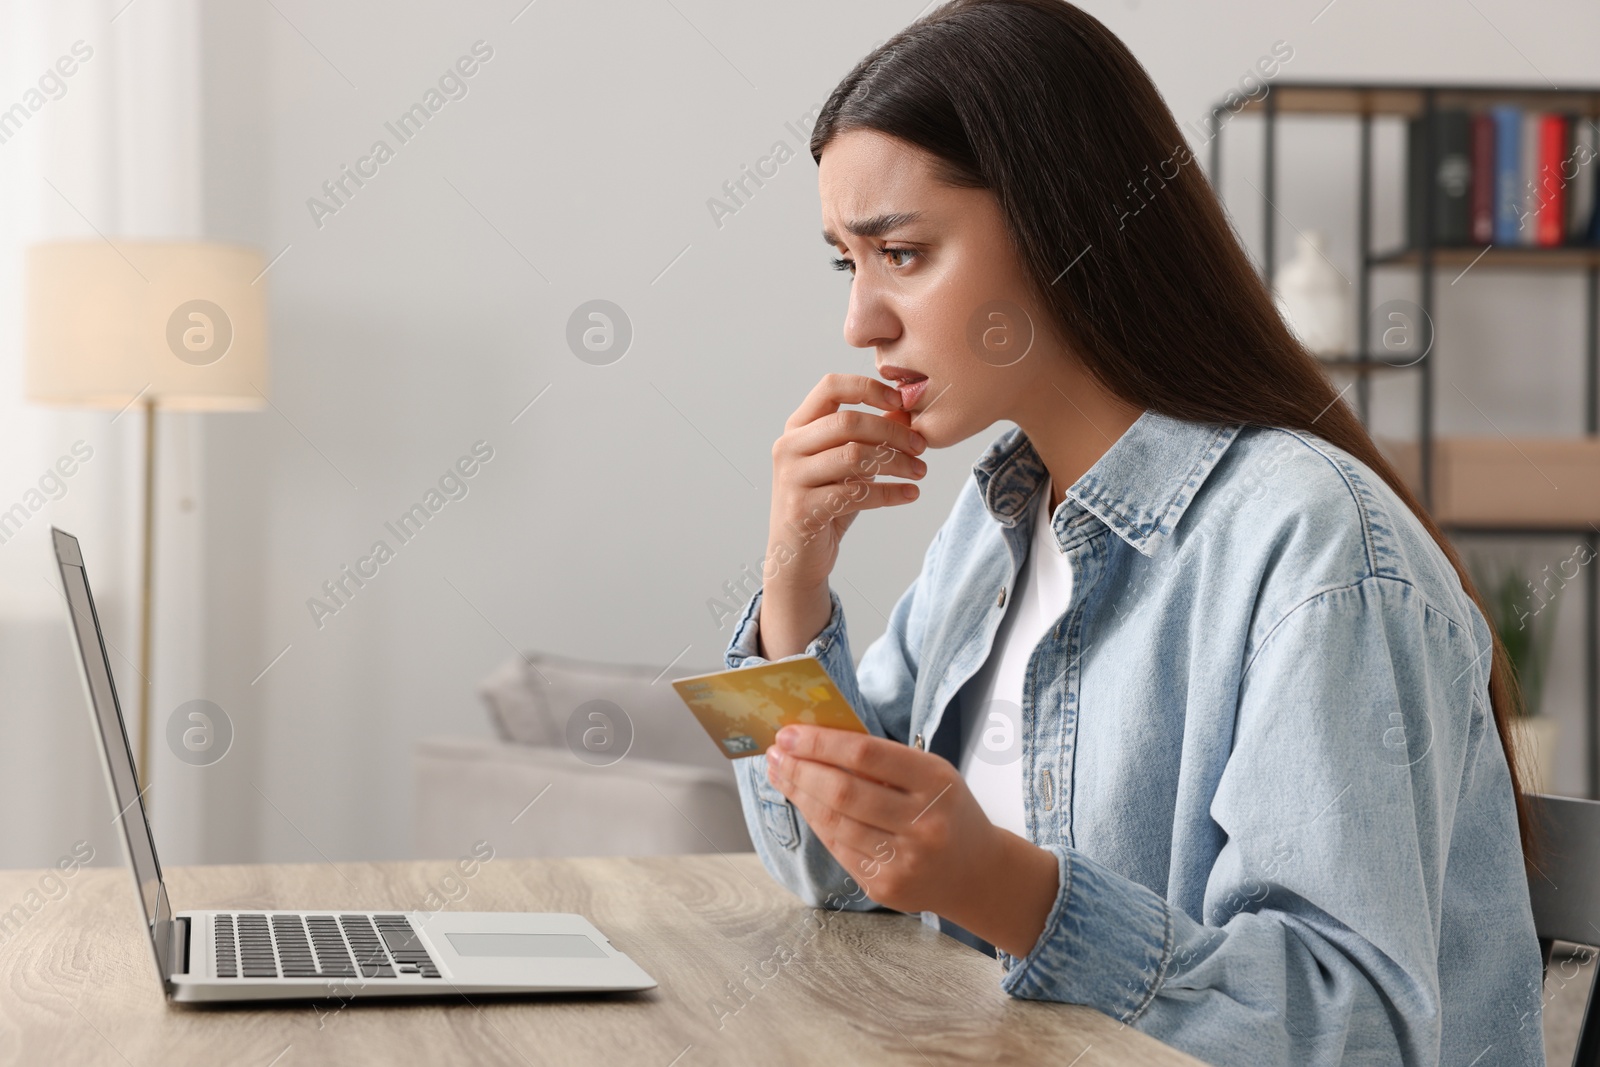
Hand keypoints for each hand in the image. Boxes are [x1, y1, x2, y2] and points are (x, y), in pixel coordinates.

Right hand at [758, 374, 927, 658]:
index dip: (868, 388)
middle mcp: (789, 447)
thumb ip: (869, 436)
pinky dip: (890, 493)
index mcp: (798, 427)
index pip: (831, 387)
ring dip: (896, 463)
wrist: (798, 557)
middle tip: (921, 446)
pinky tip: (910, 494)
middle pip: (848, 422)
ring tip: (919, 471)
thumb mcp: (847, 464)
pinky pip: (856, 494)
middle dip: (892, 431)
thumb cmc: (825, 503)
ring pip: (854, 456)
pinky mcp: (802, 509)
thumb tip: (906, 410)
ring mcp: (792, 478)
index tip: (901, 402)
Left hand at [763, 724, 1058, 957]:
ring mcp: (904, 860)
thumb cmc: (947, 811)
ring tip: (781, 774)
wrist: (975, 873)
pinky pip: (839, 849)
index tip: (789, 733)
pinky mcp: (885, 886)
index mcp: (936, 782)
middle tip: (776, 753)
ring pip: (835, 823)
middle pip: (844, 792)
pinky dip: (816, 823)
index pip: (867, 755)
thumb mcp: (932, 774)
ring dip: (800, 795)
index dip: (821, 743)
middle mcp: (923, 823)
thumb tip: (816, 740)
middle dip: (801, 769)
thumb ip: (883, 760)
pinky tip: (803, 803)